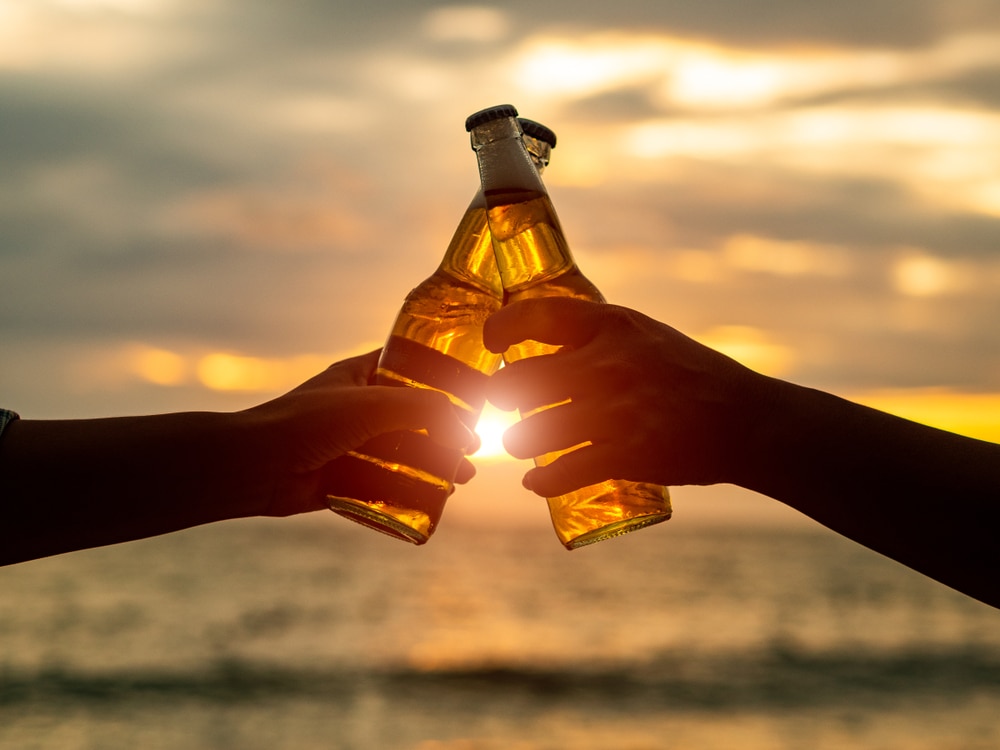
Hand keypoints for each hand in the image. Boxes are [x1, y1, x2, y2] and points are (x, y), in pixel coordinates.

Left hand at [245, 350, 478, 515]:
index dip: (441, 378)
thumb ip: (421, 409)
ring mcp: (351, 445)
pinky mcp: (345, 480)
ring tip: (462, 478)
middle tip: (473, 446)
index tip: (473, 393)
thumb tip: (465, 431)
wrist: (253, 467)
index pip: (409, 367)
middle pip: (414, 417)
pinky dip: (409, 492)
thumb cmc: (306, 423)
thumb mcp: (370, 404)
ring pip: (403, 453)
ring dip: (433, 465)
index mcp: (360, 377)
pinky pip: (385, 486)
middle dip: (446, 432)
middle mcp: (358, 409)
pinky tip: (433, 500)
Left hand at [484, 298, 772, 495]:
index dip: (500, 328)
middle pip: (517, 382)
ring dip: (515, 443)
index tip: (493, 343)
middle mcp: (606, 364)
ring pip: (527, 433)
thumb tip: (540, 342)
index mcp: (612, 325)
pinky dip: (540, 482)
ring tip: (521, 444)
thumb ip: (597, 336)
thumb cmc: (693, 375)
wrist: (749, 422)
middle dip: (500, 397)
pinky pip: (558, 474)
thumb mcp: (646, 335)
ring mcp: (613, 412)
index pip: (534, 315)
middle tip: (506, 405)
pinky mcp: (623, 456)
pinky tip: (537, 482)